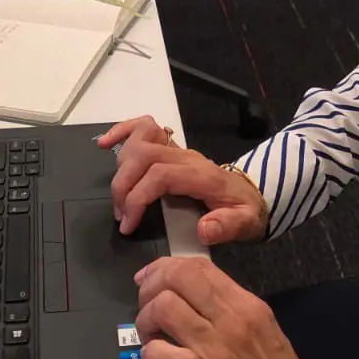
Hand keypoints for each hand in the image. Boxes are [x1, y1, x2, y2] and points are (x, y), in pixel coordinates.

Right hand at [98, 116, 267, 246]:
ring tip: (119, 201)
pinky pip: (144, 127)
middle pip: (143, 156)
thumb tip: (203, 230)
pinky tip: (105, 143)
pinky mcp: (170, 147)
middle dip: (123, 187)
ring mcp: (177, 149)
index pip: (160, 175)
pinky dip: (122, 131)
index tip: (128, 224)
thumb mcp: (244, 224)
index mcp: (201, 175)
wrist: (253, 195)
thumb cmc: (244, 211)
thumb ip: (226, 227)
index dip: (137, 198)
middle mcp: (186, 157)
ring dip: (121, 169)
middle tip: (120, 217)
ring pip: (140, 142)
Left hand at [134, 256, 322, 358]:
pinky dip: (150, 353)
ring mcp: (216, 351)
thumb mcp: (263, 331)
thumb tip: (194, 293)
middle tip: (145, 301)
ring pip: (164, 308)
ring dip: (146, 319)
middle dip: (151, 285)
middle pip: (178, 278)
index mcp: (247, 306)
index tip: (152, 275)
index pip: (199, 267)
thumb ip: (231, 309)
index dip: (167, 265)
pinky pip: (162, 353)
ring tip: (149, 333)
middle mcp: (232, 322)